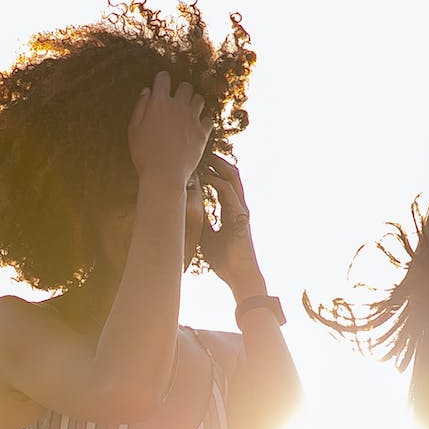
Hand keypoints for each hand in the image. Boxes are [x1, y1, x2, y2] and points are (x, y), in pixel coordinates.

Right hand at [127, 71, 208, 197]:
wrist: (164, 174)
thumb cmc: (144, 154)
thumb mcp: (133, 130)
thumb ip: (140, 107)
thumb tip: (147, 91)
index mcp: (159, 103)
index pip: (163, 78)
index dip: (162, 79)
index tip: (162, 85)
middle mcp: (178, 106)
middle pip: (186, 86)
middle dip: (181, 90)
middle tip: (176, 101)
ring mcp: (192, 118)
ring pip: (199, 99)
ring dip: (193, 103)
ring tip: (187, 113)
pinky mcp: (203, 132)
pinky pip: (208, 119)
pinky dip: (202, 121)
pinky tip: (195, 127)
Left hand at [197, 152, 263, 293]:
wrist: (239, 276)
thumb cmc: (225, 260)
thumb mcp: (207, 236)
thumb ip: (202, 220)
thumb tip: (187, 208)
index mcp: (232, 211)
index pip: (224, 184)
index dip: (214, 171)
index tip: (198, 162)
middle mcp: (239, 207)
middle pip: (231, 176)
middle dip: (218, 162)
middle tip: (202, 152)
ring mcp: (242, 210)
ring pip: (233, 179)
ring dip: (218, 166)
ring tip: (205, 157)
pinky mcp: (240, 216)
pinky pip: (229, 193)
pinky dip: (217, 182)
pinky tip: (205, 176)